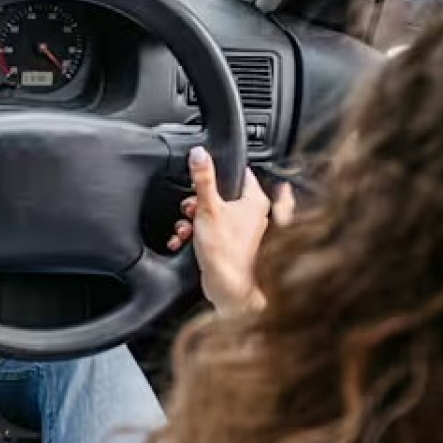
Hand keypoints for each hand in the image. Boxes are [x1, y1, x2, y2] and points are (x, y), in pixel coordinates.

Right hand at [167, 147, 292, 312]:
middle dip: (198, 202)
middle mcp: (254, 213)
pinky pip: (212, 230)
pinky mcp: (233, 244)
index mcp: (255, 200)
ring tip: (187, 228)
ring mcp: (244, 230)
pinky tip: (187, 240)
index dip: (217, 172)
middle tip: (191, 209)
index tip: (202, 179)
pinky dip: (198, 233)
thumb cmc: (226, 252)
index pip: (239, 172)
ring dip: (194, 219)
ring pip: (214, 213)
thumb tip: (199, 153)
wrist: (228, 288)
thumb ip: (202, 178)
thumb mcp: (207, 207)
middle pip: (221, 194)